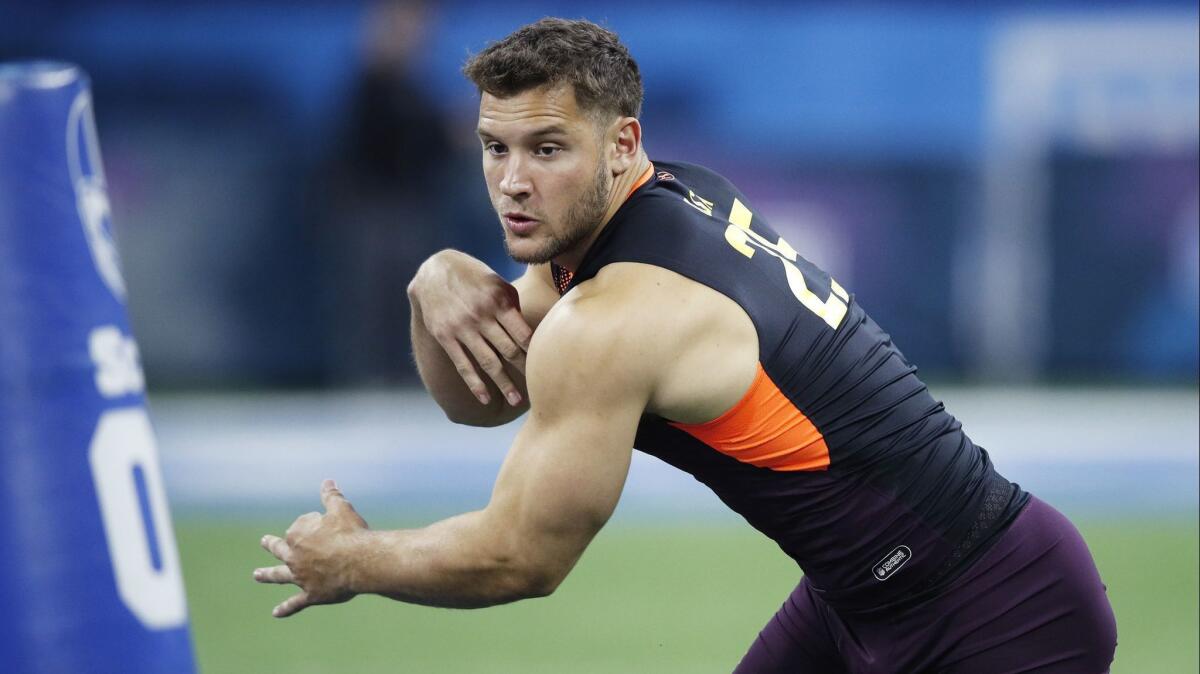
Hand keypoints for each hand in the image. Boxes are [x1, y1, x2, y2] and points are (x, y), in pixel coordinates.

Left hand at [254, 480, 366, 617]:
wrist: (361, 561)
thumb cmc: (352, 533)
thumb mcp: (341, 509)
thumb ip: (331, 496)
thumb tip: (327, 481)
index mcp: (298, 534)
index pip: (300, 526)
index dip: (315, 525)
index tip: (330, 525)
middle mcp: (294, 556)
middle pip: (280, 549)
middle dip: (272, 545)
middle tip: (264, 542)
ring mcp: (300, 576)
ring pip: (279, 575)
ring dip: (267, 574)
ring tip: (256, 574)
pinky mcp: (310, 594)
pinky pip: (296, 603)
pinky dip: (286, 608)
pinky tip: (275, 613)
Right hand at [409, 251, 532, 405]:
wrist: (434, 270)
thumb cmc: (475, 278)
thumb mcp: (497, 284)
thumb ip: (514, 308)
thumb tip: (530, 335)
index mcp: (499, 300)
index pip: (522, 333)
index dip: (535, 352)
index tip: (546, 368)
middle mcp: (481, 315)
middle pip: (508, 350)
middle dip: (525, 371)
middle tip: (540, 389)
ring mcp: (462, 327)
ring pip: (488, 362)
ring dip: (504, 384)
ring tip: (516, 401)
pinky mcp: (445, 336)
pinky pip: (463, 365)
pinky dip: (474, 384)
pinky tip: (485, 399)